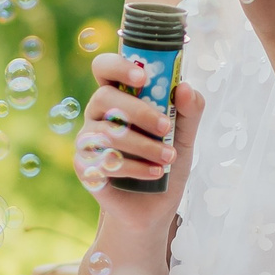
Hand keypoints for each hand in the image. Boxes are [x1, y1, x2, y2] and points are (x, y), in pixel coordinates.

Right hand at [76, 49, 203, 222]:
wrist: (155, 208)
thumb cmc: (167, 163)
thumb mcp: (186, 136)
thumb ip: (189, 110)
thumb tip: (184, 88)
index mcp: (118, 97)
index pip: (105, 68)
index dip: (118, 66)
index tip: (143, 77)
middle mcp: (98, 114)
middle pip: (104, 98)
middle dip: (139, 111)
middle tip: (165, 127)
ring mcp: (88, 141)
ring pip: (107, 134)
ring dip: (144, 146)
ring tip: (170, 158)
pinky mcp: (84, 167)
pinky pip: (104, 162)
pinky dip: (135, 168)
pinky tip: (156, 173)